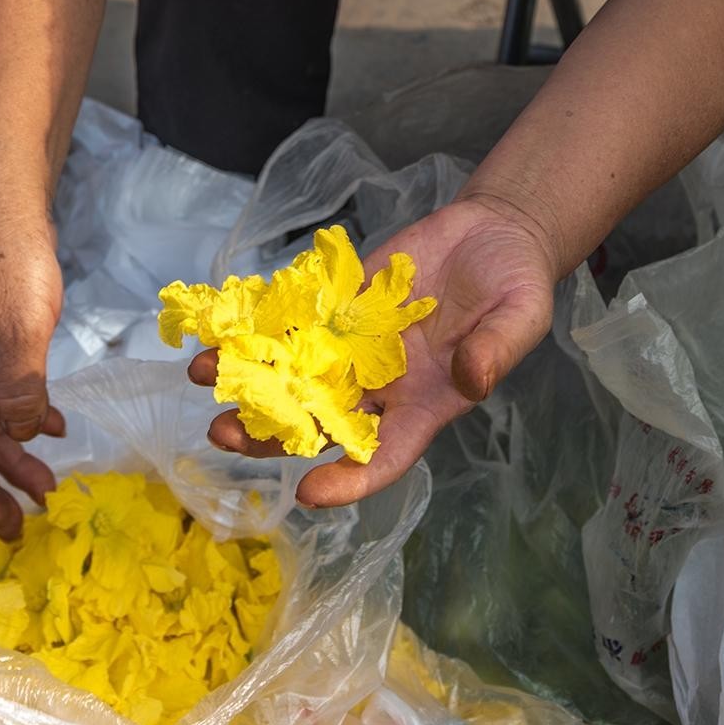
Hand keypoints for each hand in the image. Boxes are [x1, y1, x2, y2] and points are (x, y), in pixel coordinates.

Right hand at [0, 203, 65, 535]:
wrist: (5, 204)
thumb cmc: (11, 256)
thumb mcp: (24, 324)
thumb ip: (22, 386)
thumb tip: (20, 437)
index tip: (5, 527)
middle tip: (32, 519)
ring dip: (16, 452)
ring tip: (50, 483)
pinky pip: (3, 392)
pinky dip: (25, 414)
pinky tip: (53, 426)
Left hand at [192, 192, 560, 507]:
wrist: (493, 234)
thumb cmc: (515, 286)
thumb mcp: (522, 315)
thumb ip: (498, 349)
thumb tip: (472, 378)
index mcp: (425, 405)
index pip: (383, 457)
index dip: (348, 479)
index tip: (309, 491)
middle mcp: (381, 385)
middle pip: (318, 422)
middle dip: (269, 435)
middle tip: (222, 434)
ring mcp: (354, 344)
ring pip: (294, 373)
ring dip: (248, 377)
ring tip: (201, 373)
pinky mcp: (339, 303)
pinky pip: (294, 320)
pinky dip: (258, 325)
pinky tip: (220, 324)